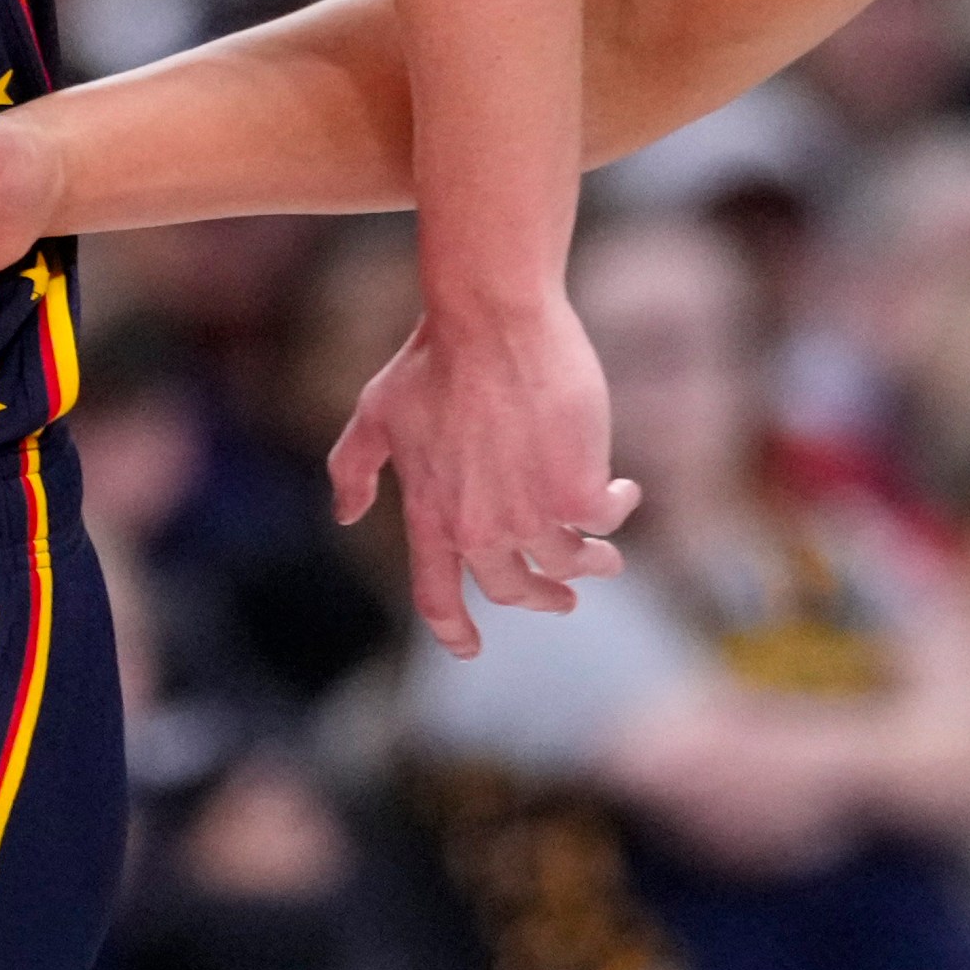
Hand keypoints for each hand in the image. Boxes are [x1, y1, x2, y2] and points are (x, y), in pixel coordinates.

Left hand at [330, 297, 631, 659]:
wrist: (490, 320)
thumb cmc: (432, 358)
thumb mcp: (376, 413)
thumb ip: (355, 467)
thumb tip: (344, 514)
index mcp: (430, 516)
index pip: (435, 597)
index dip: (453, 631)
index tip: (471, 649)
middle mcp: (478, 528)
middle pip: (512, 589)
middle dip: (541, 600)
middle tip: (561, 599)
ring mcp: (530, 514)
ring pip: (569, 562)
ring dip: (591, 563)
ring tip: (606, 556)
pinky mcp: (578, 490)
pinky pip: (605, 520)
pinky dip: (617, 510)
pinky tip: (625, 490)